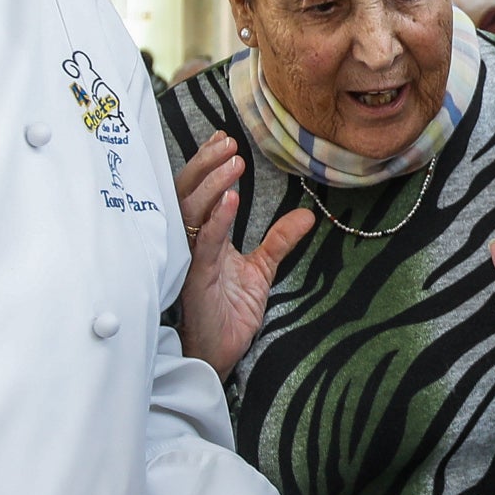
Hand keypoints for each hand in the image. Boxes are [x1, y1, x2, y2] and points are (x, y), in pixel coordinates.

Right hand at [175, 132, 313, 375]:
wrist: (220, 355)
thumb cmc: (229, 314)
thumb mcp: (261, 270)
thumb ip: (279, 241)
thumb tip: (306, 214)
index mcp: (203, 238)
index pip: (199, 192)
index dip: (208, 165)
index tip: (224, 139)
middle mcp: (191, 244)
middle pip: (187, 194)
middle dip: (205, 165)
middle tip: (226, 142)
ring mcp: (190, 260)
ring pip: (190, 213)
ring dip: (211, 185)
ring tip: (233, 162)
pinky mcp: (195, 280)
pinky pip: (203, 245)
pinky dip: (216, 221)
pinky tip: (231, 201)